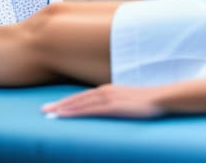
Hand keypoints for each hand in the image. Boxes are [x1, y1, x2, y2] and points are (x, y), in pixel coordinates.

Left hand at [42, 84, 164, 118]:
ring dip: (63, 108)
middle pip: (78, 98)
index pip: (84, 96)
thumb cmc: (148, 101)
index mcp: (110, 90)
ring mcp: (109, 98)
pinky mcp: (113, 106)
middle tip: (43, 110)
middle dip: (60, 104)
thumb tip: (113, 111)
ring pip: (80, 103)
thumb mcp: (130, 102)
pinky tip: (64, 116)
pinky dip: (74, 112)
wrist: (162, 98)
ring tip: (49, 114)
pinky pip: (89, 110)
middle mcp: (106, 91)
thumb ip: (119, 104)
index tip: (55, 106)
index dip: (69, 101)